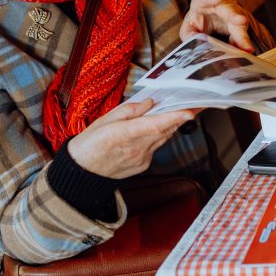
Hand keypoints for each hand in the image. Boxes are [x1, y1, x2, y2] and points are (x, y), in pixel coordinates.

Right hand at [67, 99, 196, 178]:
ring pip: (163, 138)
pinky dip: (156, 137)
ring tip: (176, 112)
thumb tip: (149, 103)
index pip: (155, 125)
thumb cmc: (89, 143)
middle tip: (193, 103)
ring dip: (169, 125)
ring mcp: (141, 159)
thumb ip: (129, 110)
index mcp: (123, 134)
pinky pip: (155, 147)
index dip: (174, 118)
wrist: (82, 172)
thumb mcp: (104, 120)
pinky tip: (152, 130)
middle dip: (179, 117)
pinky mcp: (143, 165)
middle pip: (165, 130)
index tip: (189, 111)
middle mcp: (136, 148)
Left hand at [179, 0, 253, 52]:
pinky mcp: (238, 25)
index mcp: (203, 2)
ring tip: (247, 46)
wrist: (206, 22)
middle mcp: (221, 5)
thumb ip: (189, 34)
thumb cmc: (196, 23)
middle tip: (241, 20)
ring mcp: (233, 13)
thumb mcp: (188, 28)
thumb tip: (194, 43)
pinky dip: (243, 43)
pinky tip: (246, 51)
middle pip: (228, 9)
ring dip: (242, 35)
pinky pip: (242, 34)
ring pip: (239, 22)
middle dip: (234, 15)